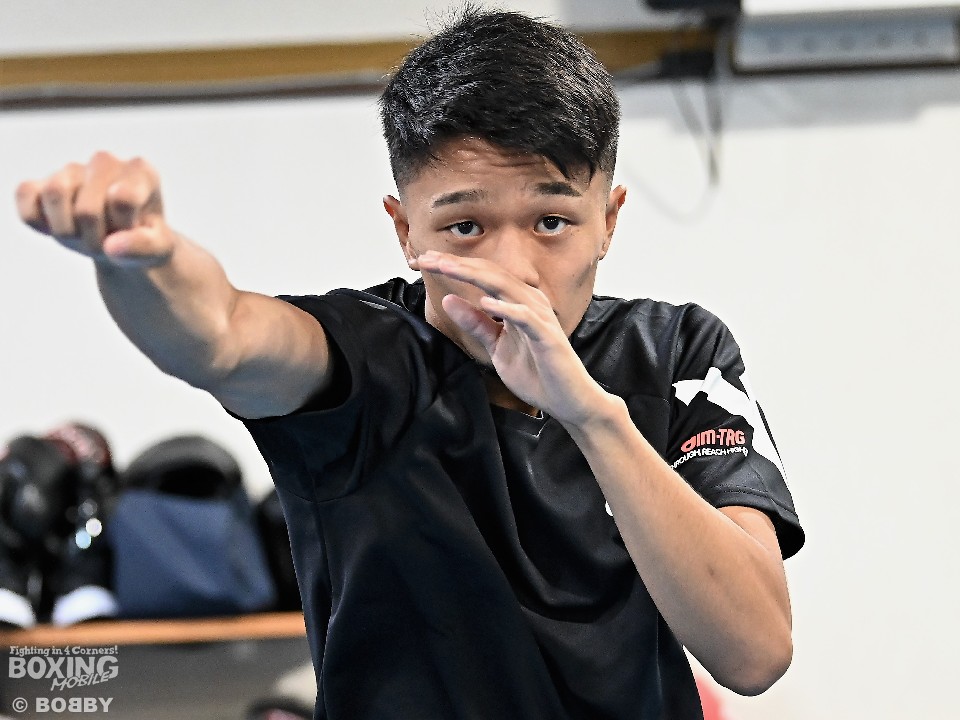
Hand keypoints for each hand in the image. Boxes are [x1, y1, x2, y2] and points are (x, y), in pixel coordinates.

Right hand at [15, 152, 174, 267]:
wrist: (124, 238)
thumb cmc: (144, 237)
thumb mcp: (159, 249)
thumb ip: (145, 247)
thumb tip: (113, 247)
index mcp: (142, 172)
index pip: (122, 199)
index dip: (123, 227)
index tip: (133, 231)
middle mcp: (106, 162)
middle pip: (86, 210)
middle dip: (95, 240)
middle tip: (109, 241)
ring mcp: (72, 169)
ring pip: (54, 194)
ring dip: (67, 231)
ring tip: (86, 235)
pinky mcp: (42, 181)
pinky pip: (26, 195)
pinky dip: (39, 221)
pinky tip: (60, 227)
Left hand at [411, 250, 606, 426]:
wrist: (567, 399)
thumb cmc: (537, 371)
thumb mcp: (497, 347)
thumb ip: (476, 323)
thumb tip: (449, 300)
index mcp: (517, 300)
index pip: (481, 275)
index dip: (452, 266)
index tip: (422, 262)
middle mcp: (529, 301)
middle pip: (489, 274)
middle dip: (456, 264)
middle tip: (425, 258)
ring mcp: (540, 318)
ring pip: (505, 287)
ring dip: (474, 276)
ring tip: (446, 268)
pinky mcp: (548, 336)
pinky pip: (526, 318)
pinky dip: (506, 309)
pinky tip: (485, 303)